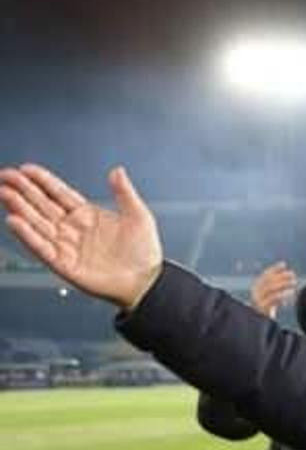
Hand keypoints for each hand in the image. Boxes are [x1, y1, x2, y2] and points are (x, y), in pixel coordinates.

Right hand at [1, 164, 161, 308]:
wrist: (147, 281)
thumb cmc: (144, 251)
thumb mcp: (138, 216)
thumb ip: (124, 193)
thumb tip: (117, 170)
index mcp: (87, 215)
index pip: (59, 194)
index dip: (43, 181)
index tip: (26, 168)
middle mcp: (72, 229)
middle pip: (42, 206)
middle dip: (23, 191)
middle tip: (5, 175)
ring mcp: (66, 246)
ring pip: (37, 224)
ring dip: (20, 208)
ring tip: (5, 193)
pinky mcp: (63, 264)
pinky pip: (41, 247)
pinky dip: (27, 235)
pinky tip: (14, 221)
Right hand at [250, 262, 296, 318]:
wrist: (261, 324)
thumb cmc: (268, 306)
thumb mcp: (271, 292)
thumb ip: (276, 281)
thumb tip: (283, 264)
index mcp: (257, 287)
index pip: (265, 275)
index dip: (274, 269)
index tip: (283, 264)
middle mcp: (255, 292)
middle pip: (268, 281)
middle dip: (281, 276)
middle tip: (292, 274)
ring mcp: (258, 300)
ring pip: (270, 288)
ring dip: (283, 284)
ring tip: (294, 282)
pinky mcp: (262, 309)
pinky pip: (273, 299)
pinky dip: (282, 295)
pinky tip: (290, 293)